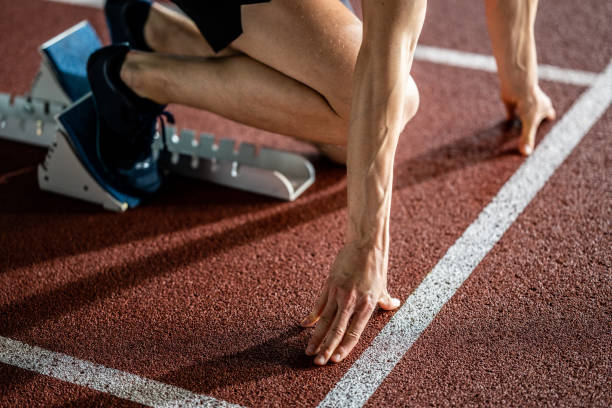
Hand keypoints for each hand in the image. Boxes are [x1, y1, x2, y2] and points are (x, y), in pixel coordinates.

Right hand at [300, 242, 399, 364]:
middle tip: (317, 363)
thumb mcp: (382, 286)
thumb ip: (386, 300)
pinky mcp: (329, 284)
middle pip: (336, 330)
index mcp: (367, 305)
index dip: (344, 347)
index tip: (335, 360)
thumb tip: (394, 305)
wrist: (365, 244)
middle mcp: (352, 302)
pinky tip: (304, 325)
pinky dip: (311, 316)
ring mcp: (339, 293)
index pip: (354, 333)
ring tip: (308, 350)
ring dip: (315, 337)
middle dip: (326, 348)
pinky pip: (318, 304)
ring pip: (324, 320)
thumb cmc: (376, 266)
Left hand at [503, 85, 555, 156]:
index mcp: (545, 108)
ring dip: (522, 119)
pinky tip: (505, 122)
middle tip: (533, 131)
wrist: (516, 84)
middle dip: (535, 121)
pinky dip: (509, 115)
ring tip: (519, 130)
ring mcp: (523, 102)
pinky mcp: (512, 101)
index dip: (547, 121)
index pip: (549, 115)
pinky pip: (511, 109)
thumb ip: (527, 139)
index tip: (546, 129)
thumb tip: (526, 154)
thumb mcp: (529, 123)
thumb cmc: (528, 102)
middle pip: (538, 113)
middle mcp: (535, 104)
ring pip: (525, 111)